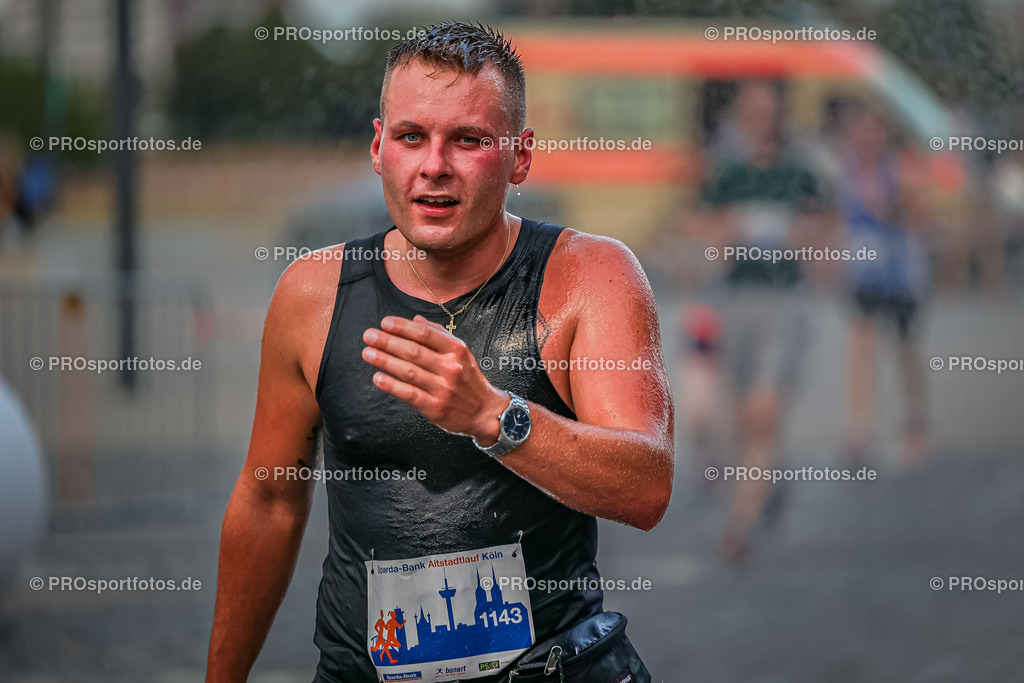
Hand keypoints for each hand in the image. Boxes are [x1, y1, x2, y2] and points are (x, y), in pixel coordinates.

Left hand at [361, 315, 506, 445]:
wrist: (484, 412)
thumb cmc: (468, 379)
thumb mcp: (460, 353)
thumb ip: (438, 335)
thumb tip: (415, 319)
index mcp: (456, 350)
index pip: (426, 334)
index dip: (403, 327)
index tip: (384, 323)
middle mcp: (451, 368)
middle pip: (414, 351)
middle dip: (388, 342)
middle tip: (369, 336)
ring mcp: (443, 388)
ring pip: (409, 372)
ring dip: (385, 361)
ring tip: (367, 353)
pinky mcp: (435, 408)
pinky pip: (410, 394)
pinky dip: (392, 386)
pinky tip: (378, 378)